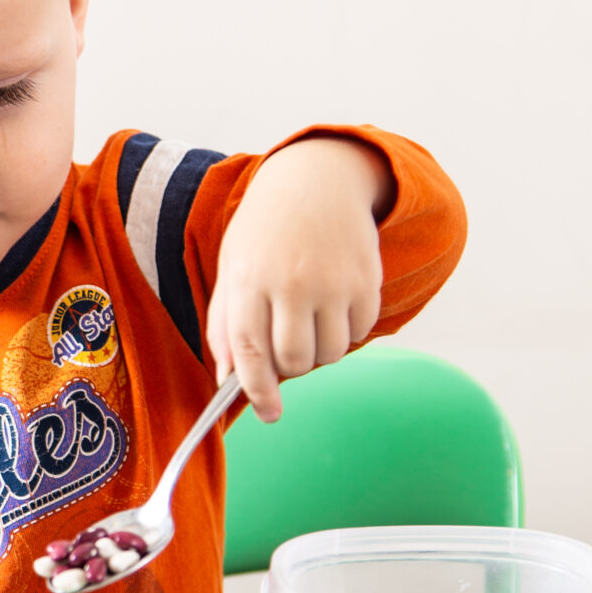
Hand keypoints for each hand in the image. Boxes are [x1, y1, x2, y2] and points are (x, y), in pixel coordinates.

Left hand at [205, 136, 392, 420]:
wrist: (318, 180)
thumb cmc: (266, 230)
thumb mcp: (233, 266)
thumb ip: (225, 324)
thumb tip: (228, 379)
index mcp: (249, 278)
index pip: (250, 351)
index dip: (258, 390)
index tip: (269, 413)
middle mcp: (292, 281)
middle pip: (294, 361)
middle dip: (289, 367)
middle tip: (286, 344)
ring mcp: (333, 281)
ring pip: (329, 354)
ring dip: (318, 350)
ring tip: (309, 316)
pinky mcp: (365, 281)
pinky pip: (359, 335)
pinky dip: (346, 332)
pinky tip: (333, 301)